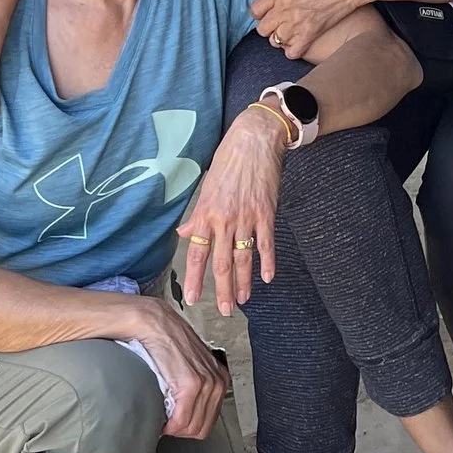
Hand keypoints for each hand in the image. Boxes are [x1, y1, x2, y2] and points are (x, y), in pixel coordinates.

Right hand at [118, 295, 229, 440]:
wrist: (154, 323)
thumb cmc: (167, 343)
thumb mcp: (190, 367)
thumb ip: (195, 388)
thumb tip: (187, 414)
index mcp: (219, 379)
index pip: (207, 423)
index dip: (186, 426)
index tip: (173, 421)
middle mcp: (217, 382)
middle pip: (200, 429)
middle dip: (180, 430)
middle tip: (165, 420)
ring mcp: (206, 383)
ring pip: (190, 428)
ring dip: (172, 427)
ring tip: (162, 415)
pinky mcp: (190, 385)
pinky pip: (180, 421)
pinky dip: (167, 424)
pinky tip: (160, 415)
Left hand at [181, 104, 284, 313]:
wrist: (255, 140)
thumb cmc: (228, 160)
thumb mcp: (206, 187)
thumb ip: (197, 216)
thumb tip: (185, 234)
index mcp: (206, 214)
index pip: (197, 254)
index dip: (195, 279)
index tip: (192, 300)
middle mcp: (224, 220)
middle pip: (221, 263)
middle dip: (222, 290)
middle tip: (224, 312)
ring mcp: (246, 218)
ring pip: (243, 258)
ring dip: (243, 282)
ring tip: (242, 300)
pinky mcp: (266, 213)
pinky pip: (266, 244)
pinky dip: (267, 262)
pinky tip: (267, 278)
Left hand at [250, 0, 376, 56]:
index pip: (255, 9)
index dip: (260, 11)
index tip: (267, 10)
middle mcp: (285, 8)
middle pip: (262, 28)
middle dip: (268, 25)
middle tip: (277, 20)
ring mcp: (297, 23)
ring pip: (275, 41)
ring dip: (279, 36)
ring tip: (286, 31)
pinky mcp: (311, 34)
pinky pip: (292, 52)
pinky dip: (292, 49)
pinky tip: (297, 41)